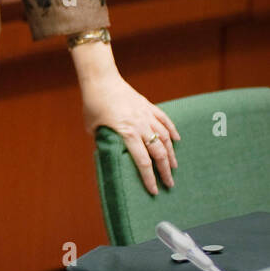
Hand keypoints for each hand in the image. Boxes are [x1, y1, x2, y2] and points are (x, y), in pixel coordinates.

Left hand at [79, 71, 179, 194]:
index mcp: (126, 133)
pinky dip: (172, 131)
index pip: (142, 161)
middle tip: (169, 184)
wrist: (101, 80)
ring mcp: (147, 115)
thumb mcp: (92, 126)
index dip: (149, 178)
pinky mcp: (149, 106)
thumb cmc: (93, 103)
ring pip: (165, 138)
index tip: (154, 190)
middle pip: (158, 153)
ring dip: (171, 154)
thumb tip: (106, 152)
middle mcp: (140, 126)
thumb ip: (102, 139)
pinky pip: (165, 120)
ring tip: (173, 167)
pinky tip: (177, 140)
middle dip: (165, 171)